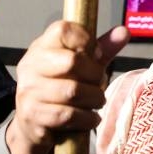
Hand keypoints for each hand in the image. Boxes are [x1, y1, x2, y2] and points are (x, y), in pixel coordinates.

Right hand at [6, 21, 129, 153]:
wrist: (32, 124)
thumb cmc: (61, 88)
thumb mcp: (82, 65)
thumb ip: (103, 48)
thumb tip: (123, 32)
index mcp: (42, 46)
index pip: (64, 30)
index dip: (87, 41)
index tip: (96, 55)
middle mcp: (31, 65)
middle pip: (72, 61)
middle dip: (95, 76)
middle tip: (99, 84)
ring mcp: (29, 90)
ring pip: (72, 91)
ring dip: (93, 99)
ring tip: (96, 101)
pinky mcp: (32, 115)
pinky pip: (68, 115)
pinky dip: (86, 118)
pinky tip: (90, 118)